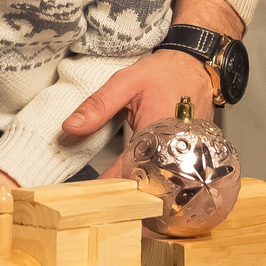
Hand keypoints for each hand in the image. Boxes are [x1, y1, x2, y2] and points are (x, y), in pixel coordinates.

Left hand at [61, 48, 217, 179]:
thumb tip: (71, 126)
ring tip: (119, 191)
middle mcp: (177, 149)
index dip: (110, 183)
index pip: (131, 170)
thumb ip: (99, 105)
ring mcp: (188, 157)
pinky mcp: (191, 159)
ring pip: (160, 184)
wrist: (194, 69)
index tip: (92, 194)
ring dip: (139, 187)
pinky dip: (153, 180)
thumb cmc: (164, 74)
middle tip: (103, 196)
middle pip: (148, 184)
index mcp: (158, 131)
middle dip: (125, 190)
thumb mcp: (126, 82)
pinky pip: (170, 178)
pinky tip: (138, 180)